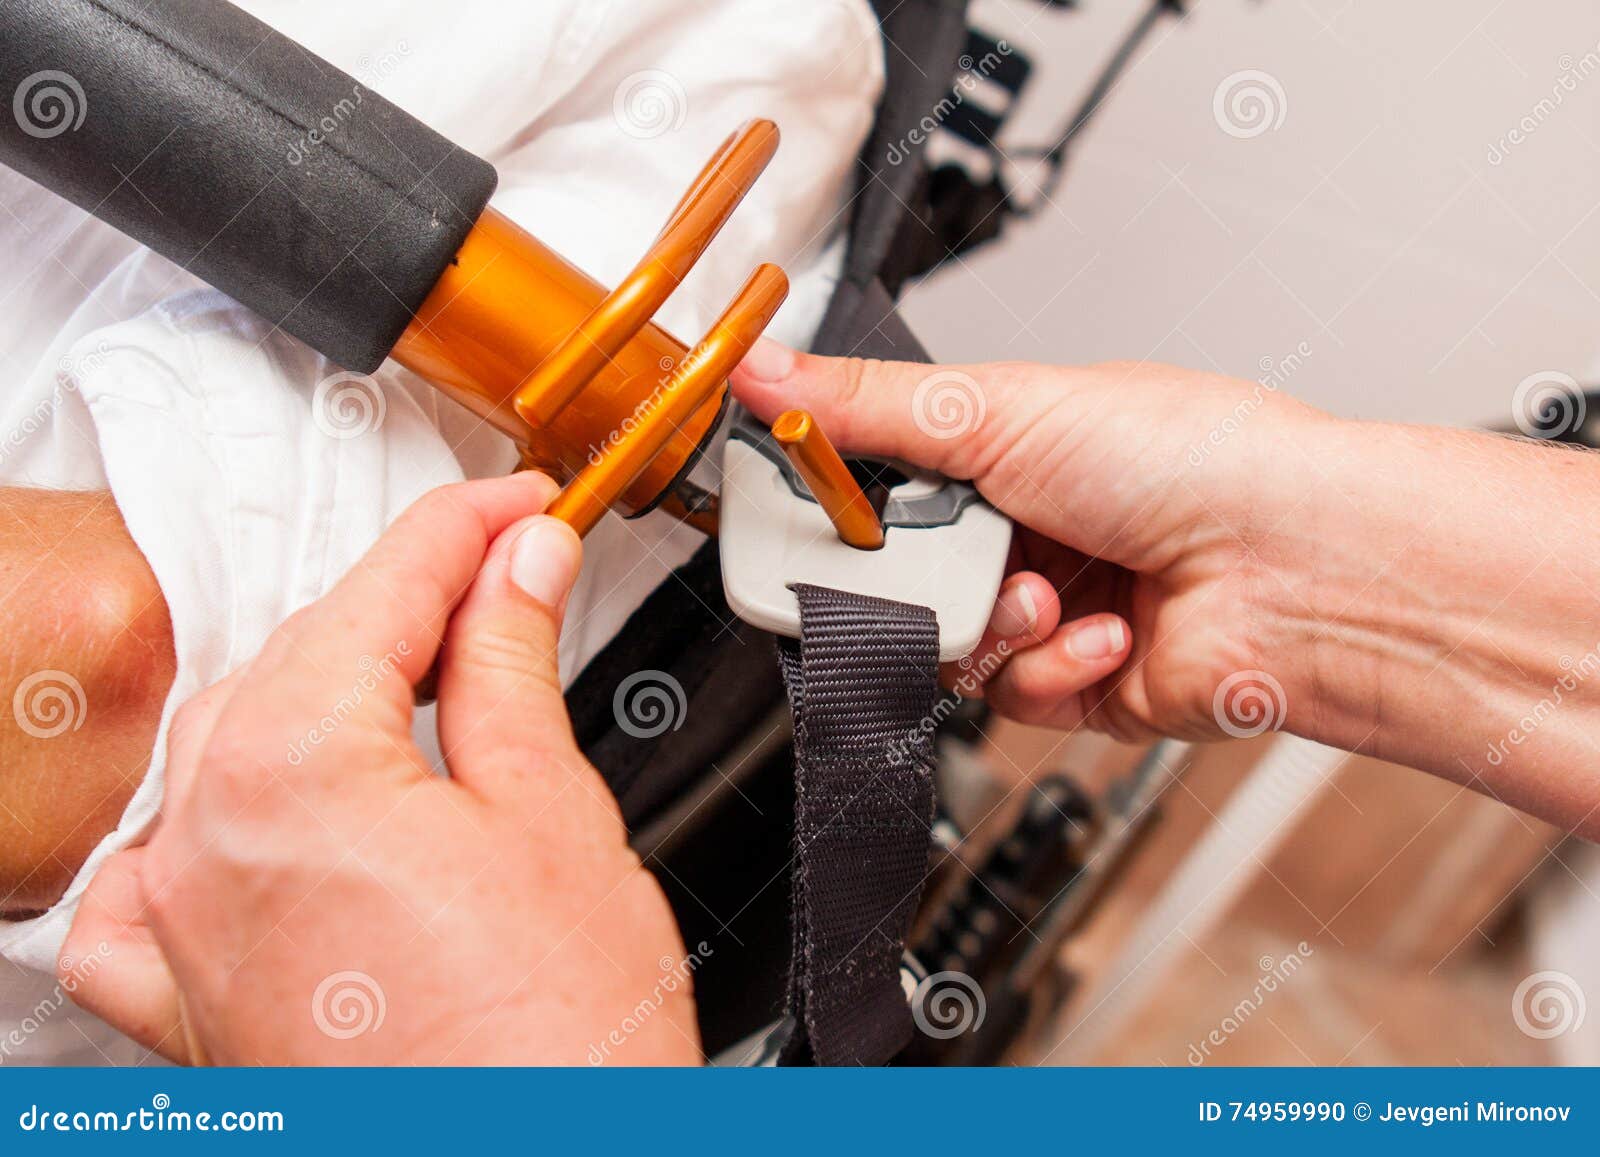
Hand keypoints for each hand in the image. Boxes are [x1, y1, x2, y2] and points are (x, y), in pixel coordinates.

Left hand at [63, 473, 699, 1064]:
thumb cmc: (554, 1042)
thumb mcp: (551, 810)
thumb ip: (509, 663)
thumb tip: (517, 568)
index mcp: (292, 770)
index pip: (384, 590)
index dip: (466, 528)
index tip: (520, 508)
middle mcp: (201, 846)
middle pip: (300, 658)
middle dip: (405, 603)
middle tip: (506, 577)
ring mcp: (179, 933)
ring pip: (228, 748)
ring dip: (321, 691)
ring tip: (422, 675)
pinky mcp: (185, 1003)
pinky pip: (149, 885)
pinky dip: (202, 825)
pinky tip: (256, 815)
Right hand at [732, 342, 1331, 742]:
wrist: (1295, 565)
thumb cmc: (1189, 455)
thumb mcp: (999, 409)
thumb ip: (866, 406)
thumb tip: (764, 369)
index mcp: (1004, 448)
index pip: (877, 485)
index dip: (837, 508)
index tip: (808, 517)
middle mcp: (1025, 527)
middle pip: (901, 577)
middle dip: (920, 579)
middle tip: (947, 558)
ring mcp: (1053, 607)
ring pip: (947, 646)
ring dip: (992, 626)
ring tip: (1048, 594)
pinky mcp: (1080, 685)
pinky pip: (1008, 697)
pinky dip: (1048, 670)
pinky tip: (1102, 635)